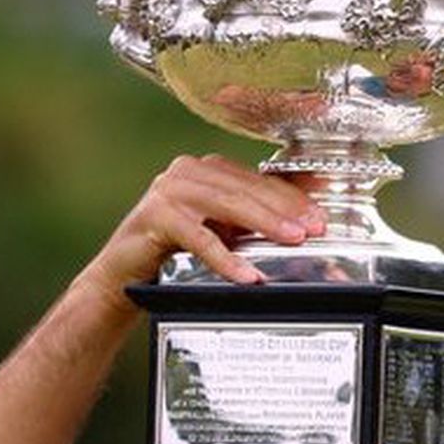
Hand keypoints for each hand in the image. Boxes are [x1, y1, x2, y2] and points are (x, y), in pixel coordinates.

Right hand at [80, 154, 326, 309]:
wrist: (123, 274)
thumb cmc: (176, 250)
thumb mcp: (223, 231)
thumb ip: (255, 218)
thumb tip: (304, 216)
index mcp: (208, 169)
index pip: (258, 179)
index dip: (293, 197)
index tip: (320, 216)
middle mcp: (188, 171)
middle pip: (246, 188)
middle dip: (285, 209)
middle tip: (313, 229)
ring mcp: (169, 190)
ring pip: (227, 205)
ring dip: (264, 224)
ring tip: (292, 241)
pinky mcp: (154, 216)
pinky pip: (198, 238)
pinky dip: (225, 258)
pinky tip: (246, 275)